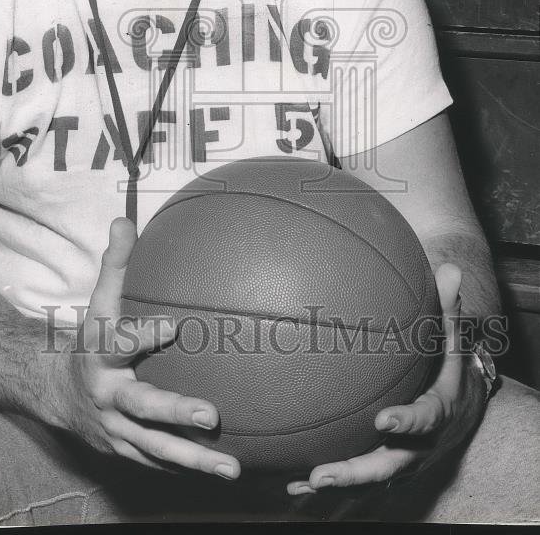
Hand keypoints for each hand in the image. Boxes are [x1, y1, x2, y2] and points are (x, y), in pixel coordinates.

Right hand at [60, 217, 240, 479]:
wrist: (50, 389)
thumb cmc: (88, 336)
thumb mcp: (97, 300)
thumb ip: (114, 263)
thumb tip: (124, 220)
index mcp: (100, 352)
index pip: (120, 342)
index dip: (144, 334)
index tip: (173, 326)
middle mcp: (106, 393)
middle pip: (141, 406)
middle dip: (175, 412)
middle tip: (213, 415)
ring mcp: (114, 427)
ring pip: (153, 446)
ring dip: (192, 459)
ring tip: (231, 468)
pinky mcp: (122, 449)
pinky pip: (155, 461)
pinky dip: (185, 468)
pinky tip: (221, 471)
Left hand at [288, 263, 483, 495]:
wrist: (462, 408)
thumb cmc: (448, 365)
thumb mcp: (452, 339)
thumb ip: (446, 309)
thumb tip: (448, 268)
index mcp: (438, 413)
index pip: (425, 420)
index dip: (406, 422)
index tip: (383, 421)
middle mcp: (419, 447)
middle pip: (388, 467)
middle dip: (355, 473)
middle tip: (322, 474)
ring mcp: (400, 461)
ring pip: (368, 481)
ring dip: (336, 485)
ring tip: (300, 483)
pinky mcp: (383, 465)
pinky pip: (355, 479)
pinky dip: (325, 483)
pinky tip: (290, 483)